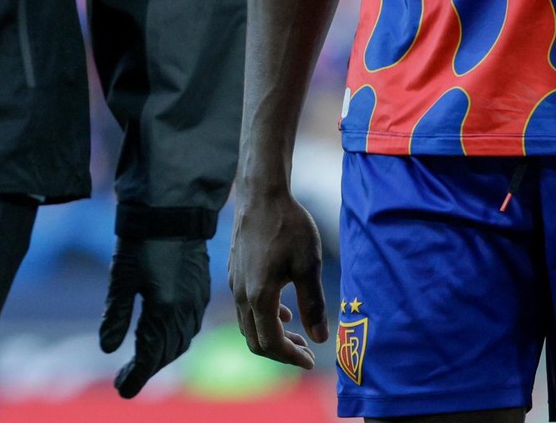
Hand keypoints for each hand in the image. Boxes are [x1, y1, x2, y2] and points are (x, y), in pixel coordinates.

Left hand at [99, 236, 209, 397]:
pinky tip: (163, 336)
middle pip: (167, 352)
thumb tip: (107, 349)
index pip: (149, 356)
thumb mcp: (121, 276)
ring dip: (162, 355)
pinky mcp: (200, 289)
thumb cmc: (142, 239)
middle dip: (147, 368)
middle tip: (126, 379)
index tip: (122, 389)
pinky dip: (175, 338)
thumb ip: (116, 315)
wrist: (174, 208)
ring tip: (143, 361)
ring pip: (181, 340)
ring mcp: (196, 300)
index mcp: (164, 310)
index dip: (135, 375)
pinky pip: (190, 326)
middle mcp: (185, 310)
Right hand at [228, 189, 325, 368]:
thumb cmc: (288, 226)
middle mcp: (241, 295)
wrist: (261, 195)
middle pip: (255, 340)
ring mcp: (234, 283)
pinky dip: (263, 317)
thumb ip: (313, 305)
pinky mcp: (234, 272)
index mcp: (259, 297)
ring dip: (272, 334)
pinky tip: (283, 310)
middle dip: (281, 351)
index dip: (290, 357)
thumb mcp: (308, 266)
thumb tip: (321, 339)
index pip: (270, 343)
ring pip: (248, 324)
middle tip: (305, 351)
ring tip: (297, 333)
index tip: (310, 360)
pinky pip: (245, 307)